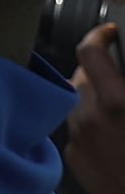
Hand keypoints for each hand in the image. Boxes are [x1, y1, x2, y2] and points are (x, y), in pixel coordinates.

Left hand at [68, 23, 124, 193]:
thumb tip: (120, 76)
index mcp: (117, 103)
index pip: (89, 52)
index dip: (99, 36)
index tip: (110, 33)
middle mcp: (88, 117)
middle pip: (81, 76)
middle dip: (99, 72)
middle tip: (120, 77)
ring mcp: (77, 139)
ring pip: (77, 103)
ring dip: (94, 99)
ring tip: (119, 110)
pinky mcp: (74, 160)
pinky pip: (77, 130)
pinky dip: (92, 126)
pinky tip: (115, 139)